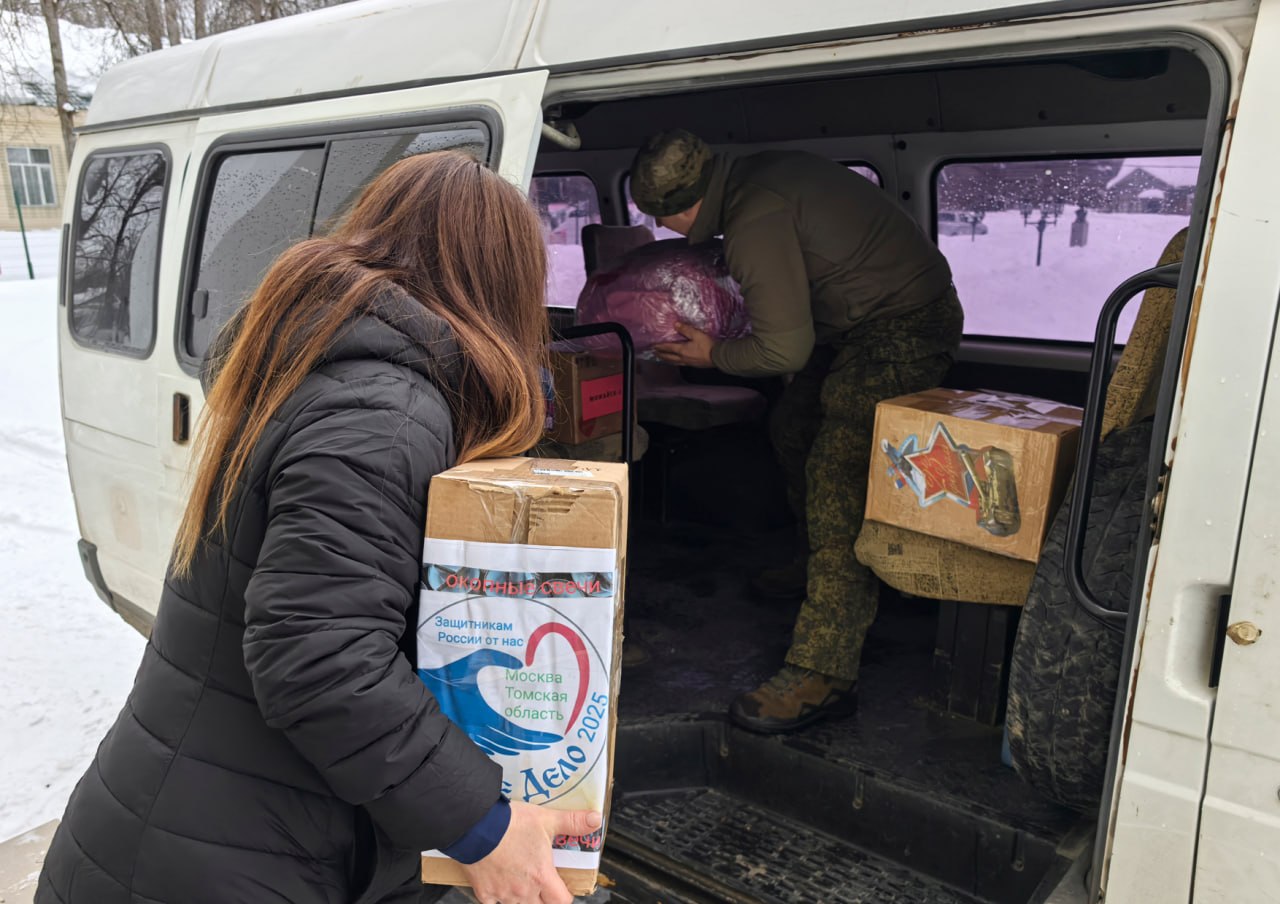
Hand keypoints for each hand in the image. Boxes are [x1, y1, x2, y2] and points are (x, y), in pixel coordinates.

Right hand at [460, 802, 601, 903]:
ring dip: (522, 898)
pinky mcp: (484, 893)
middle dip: (544, 899)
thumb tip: (595, 820)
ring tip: (521, 881)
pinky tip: (499, 884)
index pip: (562, 901)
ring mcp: (503, 894)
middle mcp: (523, 891)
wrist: (475, 825)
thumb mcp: (546, 819)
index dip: (564, 896)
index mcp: (541, 877)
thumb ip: (572, 822)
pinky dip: (498, 898)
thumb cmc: (509, 824)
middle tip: (541, 883)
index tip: (562, 886)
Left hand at [653, 322, 716, 367]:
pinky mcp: (693, 365)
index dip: (660, 346)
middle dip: (661, 355)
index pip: (668, 348)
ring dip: (666, 360)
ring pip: (673, 362)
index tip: (653, 345)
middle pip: (668, 357)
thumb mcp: (696, 334)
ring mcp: (688, 363)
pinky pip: (680, 364)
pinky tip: (676, 361)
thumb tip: (676, 325)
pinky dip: (674, 362)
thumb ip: (686, 329)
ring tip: (662, 358)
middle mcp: (683, 358)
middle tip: (654, 353)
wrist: (718, 356)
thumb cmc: (707, 345)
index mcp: (682, 350)